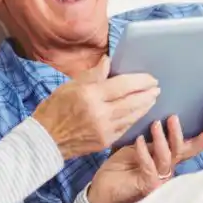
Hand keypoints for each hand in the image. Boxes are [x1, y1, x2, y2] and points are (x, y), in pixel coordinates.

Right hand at [32, 55, 158, 159]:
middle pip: (132, 101)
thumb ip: (92, 74)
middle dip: (147, 94)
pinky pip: (126, 128)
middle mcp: (100, 113)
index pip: (123, 86)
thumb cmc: (54, 109)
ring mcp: (104, 129)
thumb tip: (108, 61)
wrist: (45, 140)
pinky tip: (140, 113)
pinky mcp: (105, 141)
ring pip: (132, 116)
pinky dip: (135, 118)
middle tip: (157, 87)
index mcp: (90, 96)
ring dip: (145, 106)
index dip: (140, 81)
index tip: (150, 78)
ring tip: (153, 98)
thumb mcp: (69, 86)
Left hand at [87, 116, 202, 202]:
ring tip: (155, 124)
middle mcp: (167, 170)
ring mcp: (159, 179)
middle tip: (173, 117)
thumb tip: (160, 118)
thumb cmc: (118, 167)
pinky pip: (150, 165)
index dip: (202, 138)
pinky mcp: (148, 185)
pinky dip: (144, 151)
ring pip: (167, 157)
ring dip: (161, 139)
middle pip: (182, 152)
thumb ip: (151, 138)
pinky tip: (138, 141)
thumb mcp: (137, 146)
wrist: (102, 188)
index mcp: (167, 160)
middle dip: (179, 134)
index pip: (189, 148)